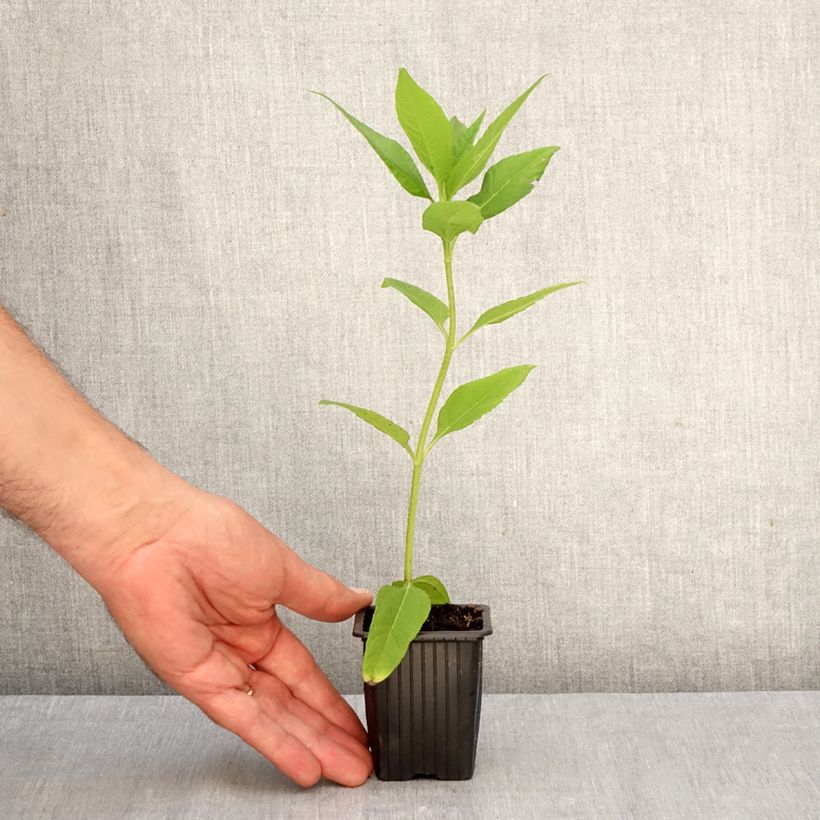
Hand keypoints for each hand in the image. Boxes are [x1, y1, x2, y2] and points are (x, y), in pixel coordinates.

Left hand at [94, 488, 373, 787]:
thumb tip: (359, 599)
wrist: (158, 536)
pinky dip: (272, 741)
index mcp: (260, 621)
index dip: (330, 700)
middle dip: (326, 733)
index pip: (303, 673)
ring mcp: (219, 669)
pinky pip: (241, 717)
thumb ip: (321, 596)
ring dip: (307, 745)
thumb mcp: (283, 569)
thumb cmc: (208, 536)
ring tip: (342, 770)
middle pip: (291, 703)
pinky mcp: (197, 681)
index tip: (357, 722)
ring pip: (272, 716)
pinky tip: (301, 761)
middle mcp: (240, 650)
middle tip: (358, 761)